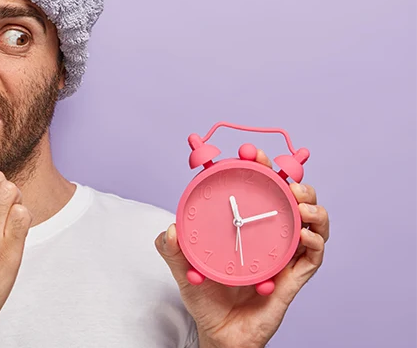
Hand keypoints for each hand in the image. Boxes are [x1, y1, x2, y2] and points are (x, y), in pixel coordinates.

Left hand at [155, 149, 329, 347]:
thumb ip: (172, 249)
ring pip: (314, 224)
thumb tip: (169, 230)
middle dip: (295, 182)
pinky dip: (314, 242)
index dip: (262, 168)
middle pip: (295, 201)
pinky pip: (313, 257)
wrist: (219, 333)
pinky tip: (302, 233)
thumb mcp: (184, 268)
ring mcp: (285, 257)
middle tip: (285, 178)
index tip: (253, 154)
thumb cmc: (205, 298)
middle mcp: (271, 237)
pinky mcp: (294, 279)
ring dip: (313, 209)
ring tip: (299, 201)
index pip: (261, 189)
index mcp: (248, 227)